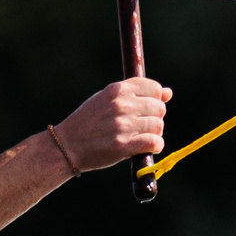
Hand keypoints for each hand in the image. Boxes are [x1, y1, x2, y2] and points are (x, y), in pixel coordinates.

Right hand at [50, 76, 171, 172]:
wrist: (67, 145)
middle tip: (144, 125)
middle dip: (156, 117)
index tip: (148, 108)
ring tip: (144, 136)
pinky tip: (148, 147)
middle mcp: (121, 105)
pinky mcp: (123, 146)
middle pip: (159, 107)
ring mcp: (122, 125)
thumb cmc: (88, 122)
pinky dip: (156, 146)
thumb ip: (136, 94)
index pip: (154, 88)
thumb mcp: (106, 99)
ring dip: (155, 133)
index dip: (156, 99)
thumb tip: (168, 92)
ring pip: (158, 126)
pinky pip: (154, 142)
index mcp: (117, 90)